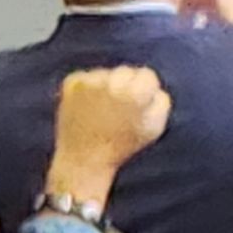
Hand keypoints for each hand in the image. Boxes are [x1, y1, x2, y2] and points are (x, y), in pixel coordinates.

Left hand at [49, 65, 170, 204]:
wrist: (84, 161)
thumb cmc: (122, 146)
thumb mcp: (155, 127)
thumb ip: (161, 100)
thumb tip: (154, 85)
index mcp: (136, 92)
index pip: (147, 76)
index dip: (144, 92)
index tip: (137, 105)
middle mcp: (113, 82)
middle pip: (125, 72)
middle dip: (125, 87)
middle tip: (118, 110)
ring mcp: (89, 82)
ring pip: (104, 74)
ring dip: (104, 88)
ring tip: (100, 113)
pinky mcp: (70, 84)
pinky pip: (83, 78)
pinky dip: (84, 90)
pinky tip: (86, 109)